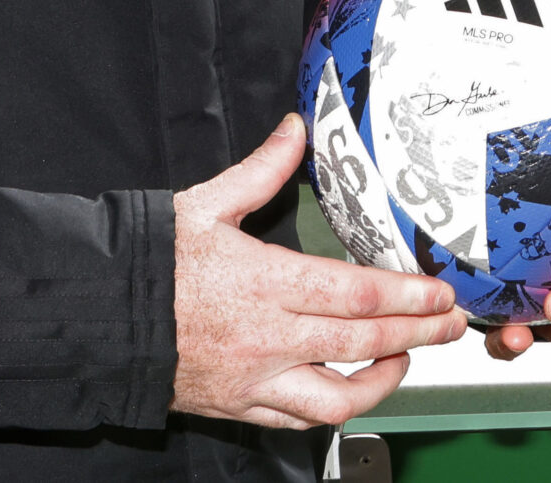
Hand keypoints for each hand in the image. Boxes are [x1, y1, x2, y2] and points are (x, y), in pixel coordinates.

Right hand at [172, 115, 468, 427]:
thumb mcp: (205, 204)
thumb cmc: (148, 261)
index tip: (438, 292)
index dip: (406, 296)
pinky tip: (351, 390)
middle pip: (362, 342)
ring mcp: (253, 378)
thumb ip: (260, 170)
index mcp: (263, 282)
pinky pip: (298, 420)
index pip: (355, 294)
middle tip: (451, 324)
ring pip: (337, 395)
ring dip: (384, 381)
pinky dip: (333, 408)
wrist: (99, 317)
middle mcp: (266, 337)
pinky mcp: (238, 406)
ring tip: (407, 360)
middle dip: (417, 334)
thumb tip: (295, 129)